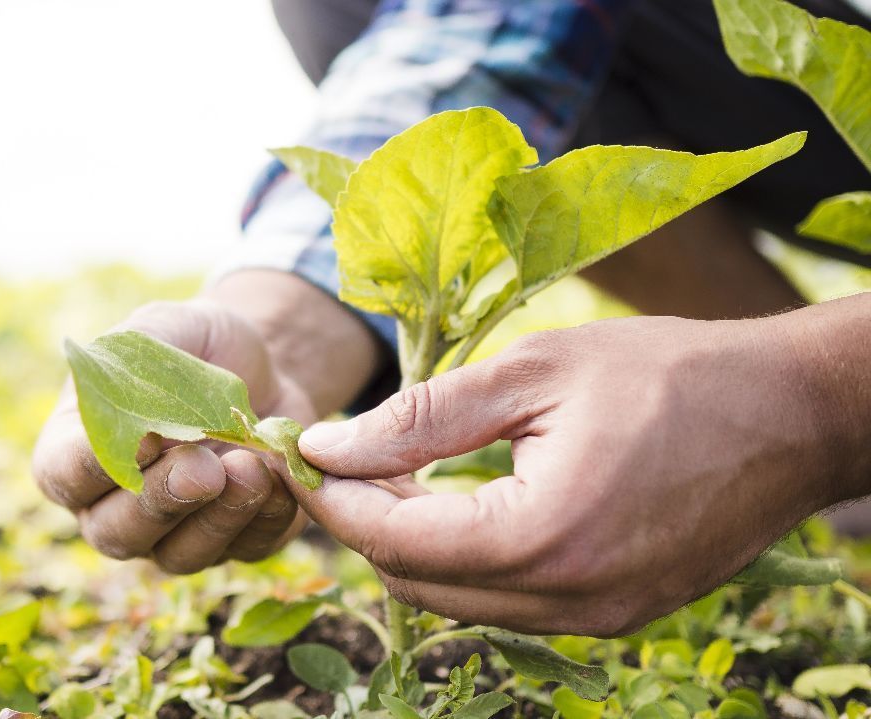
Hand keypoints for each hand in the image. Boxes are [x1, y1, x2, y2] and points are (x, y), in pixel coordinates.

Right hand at [32, 300, 312, 573]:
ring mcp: (173, 534)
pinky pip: (245, 549)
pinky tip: (280, 476)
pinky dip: (266, 518)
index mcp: (77, 451)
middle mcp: (114, 506)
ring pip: (180, 555)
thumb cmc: (195, 346)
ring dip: (218, 518)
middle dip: (162, 501)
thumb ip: (135, 364)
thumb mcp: (163, 328)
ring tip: (251, 468)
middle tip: (204, 467)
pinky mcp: (234, 542)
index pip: (64, 475)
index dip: (94, 466)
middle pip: (117, 533)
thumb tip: (139, 426)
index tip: (142, 438)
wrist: (264, 366)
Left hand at [291, 312, 855, 635]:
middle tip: (340, 458)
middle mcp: (567, 600)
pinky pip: (505, 602)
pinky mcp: (613, 615)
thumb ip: (420, 417)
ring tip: (394, 472)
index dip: (333, 497)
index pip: (393, 541)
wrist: (792, 414)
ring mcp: (595, 619)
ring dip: (410, 544)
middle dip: (363, 523)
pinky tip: (458, 501)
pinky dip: (464, 560)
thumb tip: (326, 446)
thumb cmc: (669, 374)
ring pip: (455, 602)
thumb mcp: (533, 373)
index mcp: (543, 537)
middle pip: (414, 584)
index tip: (299, 452)